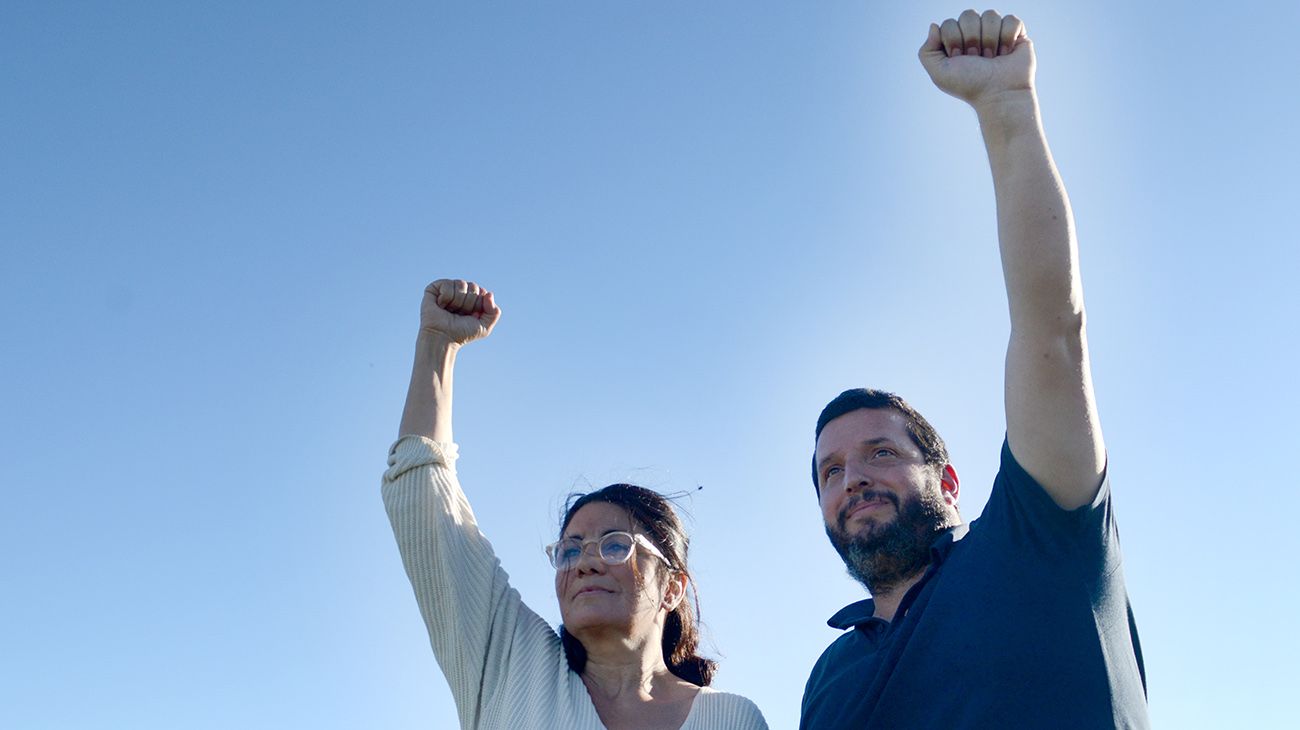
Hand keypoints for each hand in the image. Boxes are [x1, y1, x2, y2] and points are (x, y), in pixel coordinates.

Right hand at [419, 279, 500, 344]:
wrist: (443, 338)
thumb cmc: (461, 334)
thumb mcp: (484, 327)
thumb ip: (494, 312)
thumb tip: (488, 293)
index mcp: (473, 299)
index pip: (482, 292)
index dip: (478, 305)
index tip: (471, 316)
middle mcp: (461, 292)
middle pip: (473, 286)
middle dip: (468, 303)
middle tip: (459, 314)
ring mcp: (448, 289)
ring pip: (461, 284)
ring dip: (457, 301)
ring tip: (449, 311)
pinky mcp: (434, 289)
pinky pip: (447, 284)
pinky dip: (446, 297)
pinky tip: (441, 305)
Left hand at [918, 10, 1033, 106]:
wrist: (999, 94)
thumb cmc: (969, 85)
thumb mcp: (939, 73)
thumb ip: (927, 51)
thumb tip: (934, 25)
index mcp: (955, 40)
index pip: (949, 23)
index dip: (953, 40)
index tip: (959, 58)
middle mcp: (974, 33)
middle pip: (968, 15)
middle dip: (972, 39)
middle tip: (977, 59)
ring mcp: (995, 31)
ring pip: (990, 15)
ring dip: (990, 40)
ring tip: (991, 58)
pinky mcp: (1016, 33)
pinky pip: (1011, 19)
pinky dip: (1008, 37)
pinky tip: (1006, 53)